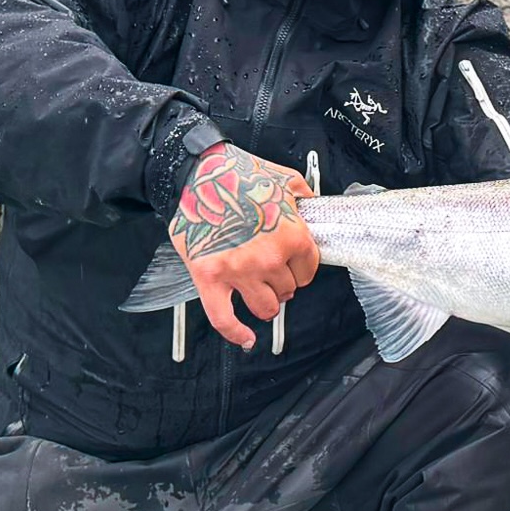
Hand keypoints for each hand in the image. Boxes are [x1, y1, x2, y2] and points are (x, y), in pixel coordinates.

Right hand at [169, 143, 319, 348]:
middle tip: (270, 272)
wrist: (196, 172)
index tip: (293, 266)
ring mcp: (240, 271)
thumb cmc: (238, 173)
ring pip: (265, 308)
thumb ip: (305, 200)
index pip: (308, 271)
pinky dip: (235, 333)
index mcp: (292, 236)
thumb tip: (313, 211)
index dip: (300, 268)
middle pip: (288, 290)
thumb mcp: (287, 179)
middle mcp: (270, 258)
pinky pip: (224, 319)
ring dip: (265, 303)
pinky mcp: (209, 278)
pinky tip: (245, 338)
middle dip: (281, 282)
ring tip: (259, 292)